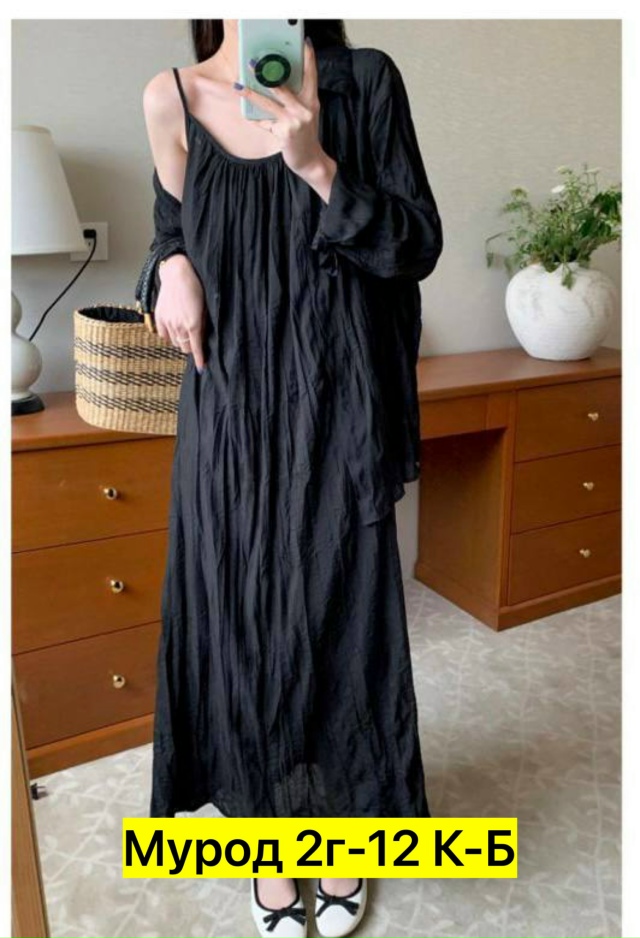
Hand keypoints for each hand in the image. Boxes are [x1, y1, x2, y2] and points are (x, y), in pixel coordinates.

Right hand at [154, 254, 206, 369]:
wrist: (178, 273)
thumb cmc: (196, 287)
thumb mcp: (205, 308)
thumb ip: (203, 326)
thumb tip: (202, 339)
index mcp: (193, 325)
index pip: (196, 349)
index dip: (199, 360)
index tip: (201, 367)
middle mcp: (179, 326)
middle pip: (185, 348)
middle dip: (191, 347)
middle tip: (195, 339)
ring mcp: (167, 322)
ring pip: (175, 342)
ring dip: (181, 340)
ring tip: (185, 331)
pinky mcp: (159, 317)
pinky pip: (163, 335)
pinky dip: (169, 335)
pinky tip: (174, 328)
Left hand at [233, 38, 336, 196]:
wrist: (310, 161)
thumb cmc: (305, 135)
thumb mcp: (305, 114)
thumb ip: (295, 99)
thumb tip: (272, 84)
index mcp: (312, 100)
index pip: (311, 74)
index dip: (308, 57)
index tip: (304, 42)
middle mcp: (305, 109)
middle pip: (282, 86)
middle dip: (265, 73)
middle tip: (251, 62)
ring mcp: (295, 121)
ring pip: (268, 103)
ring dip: (250, 94)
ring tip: (238, 85)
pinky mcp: (284, 133)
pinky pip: (265, 123)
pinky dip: (256, 119)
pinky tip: (246, 114)